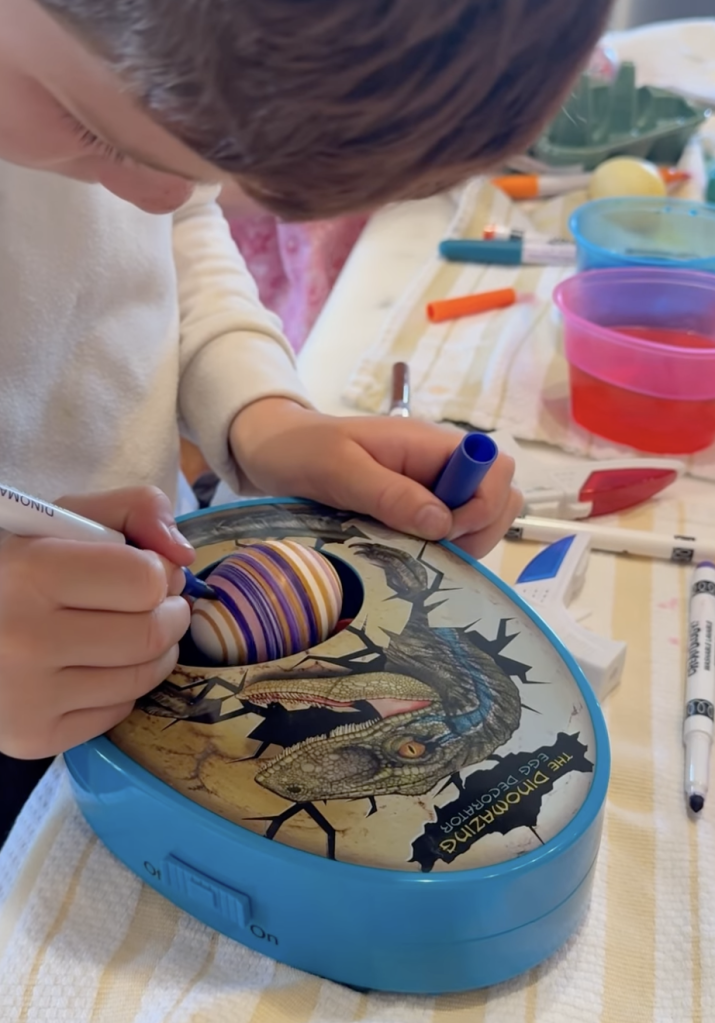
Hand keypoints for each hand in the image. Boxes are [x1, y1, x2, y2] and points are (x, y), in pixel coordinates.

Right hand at [0, 487, 193, 759]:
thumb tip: (183, 554)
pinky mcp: (33, 737)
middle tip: (156, 604)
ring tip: (132, 630)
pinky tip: (96, 665)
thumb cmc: (16, 566)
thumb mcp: (65, 516)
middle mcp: (25, 639)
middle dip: (170, 613)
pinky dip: (122, 688)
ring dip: (157, 651)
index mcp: (31, 572)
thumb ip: (136, 508)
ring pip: (143, 677)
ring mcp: (27, 696)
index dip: (160, 571)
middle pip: (151, 633)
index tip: (148, 569)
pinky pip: (118, 712)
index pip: (146, 581)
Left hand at [230, 399, 521, 557]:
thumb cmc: (301, 451)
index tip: (442, 529)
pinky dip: (440, 551)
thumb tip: (442, 522)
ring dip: (459, 545)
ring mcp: (431, 489)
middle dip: (478, 531)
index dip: (483, 505)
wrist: (272, 451)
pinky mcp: (416, 510)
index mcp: (430, 444)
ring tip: (412, 553)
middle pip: (499, 499)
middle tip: (429, 548)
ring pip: (479, 521)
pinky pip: (450, 534)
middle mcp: (440, 466)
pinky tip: (405, 556)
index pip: (497, 468)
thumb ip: (389, 493)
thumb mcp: (339, 469)